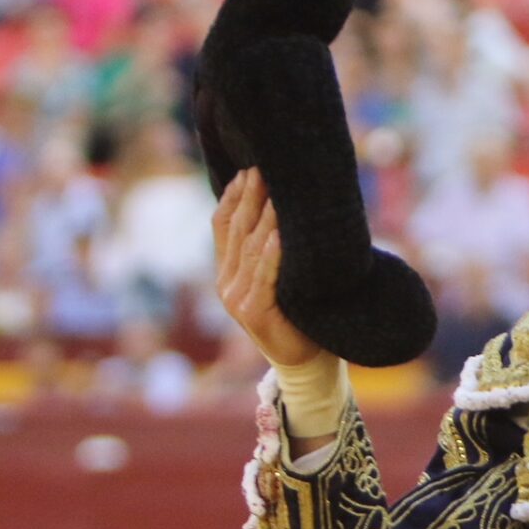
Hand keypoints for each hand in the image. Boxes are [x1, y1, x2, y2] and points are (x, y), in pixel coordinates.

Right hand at [213, 171, 330, 371]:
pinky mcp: (253, 313)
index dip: (233, 196)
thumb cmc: (299, 312)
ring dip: (263, 218)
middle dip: (249, 197)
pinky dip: (270, 255)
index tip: (247, 169)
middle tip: (263, 168)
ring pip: (249, 249)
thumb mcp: (280, 275)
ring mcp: (236, 299)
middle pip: (236, 231)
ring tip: (276, 192)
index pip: (223, 224)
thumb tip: (284, 202)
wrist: (305, 360)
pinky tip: (277, 234)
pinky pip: (262, 277)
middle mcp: (226, 282)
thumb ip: (271, 248)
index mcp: (228, 271)